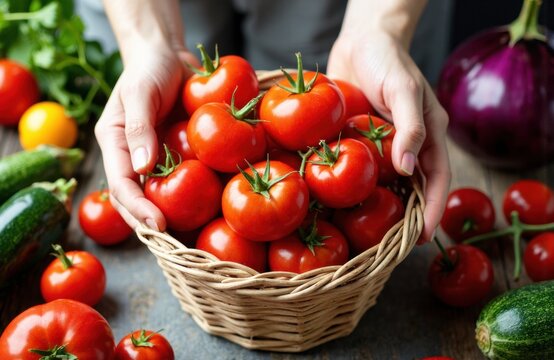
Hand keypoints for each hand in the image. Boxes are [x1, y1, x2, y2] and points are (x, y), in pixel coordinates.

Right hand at [95, 41, 198, 230]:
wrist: (169, 57)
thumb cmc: (149, 69)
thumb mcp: (140, 92)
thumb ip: (138, 127)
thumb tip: (141, 169)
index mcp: (115, 144)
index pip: (121, 185)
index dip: (137, 208)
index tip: (159, 225)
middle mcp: (132, 157)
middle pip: (137, 200)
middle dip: (152, 224)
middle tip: (176, 247)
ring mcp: (155, 159)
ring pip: (159, 196)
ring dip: (172, 218)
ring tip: (190, 242)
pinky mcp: (177, 155)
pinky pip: (182, 180)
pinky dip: (192, 198)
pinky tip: (209, 213)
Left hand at [327, 31, 450, 242]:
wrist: (360, 41)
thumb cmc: (387, 59)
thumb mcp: (403, 88)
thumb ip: (409, 127)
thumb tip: (408, 169)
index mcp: (429, 134)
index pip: (436, 180)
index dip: (431, 210)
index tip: (420, 238)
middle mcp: (408, 144)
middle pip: (413, 189)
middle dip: (406, 218)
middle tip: (391, 247)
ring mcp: (384, 145)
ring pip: (387, 184)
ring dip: (382, 207)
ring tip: (367, 235)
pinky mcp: (361, 141)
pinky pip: (361, 169)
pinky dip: (356, 188)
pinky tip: (343, 205)